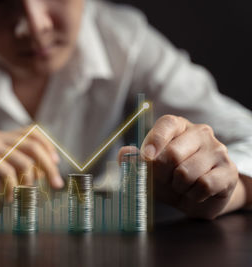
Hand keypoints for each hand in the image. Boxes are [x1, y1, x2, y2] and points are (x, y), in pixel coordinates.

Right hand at [0, 126, 62, 200]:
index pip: (32, 131)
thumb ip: (18, 167)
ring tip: (25, 196)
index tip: (57, 163)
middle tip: (57, 185)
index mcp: (1, 136)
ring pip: (23, 160)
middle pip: (33, 145)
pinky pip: (7, 171)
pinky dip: (12, 188)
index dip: (48, 145)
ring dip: (29, 182)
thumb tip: (43, 172)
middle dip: (49, 166)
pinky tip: (8, 198)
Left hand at [121, 115, 238, 218]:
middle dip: (162, 174)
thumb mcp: (148, 169)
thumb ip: (133, 160)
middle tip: (164, 180)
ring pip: (187, 173)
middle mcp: (200, 133)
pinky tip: (194, 193)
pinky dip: (193, 195)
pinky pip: (203, 185)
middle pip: (172, 153)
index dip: (154, 141)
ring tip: (181, 186)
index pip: (166, 124)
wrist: (196, 197)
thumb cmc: (169, 178)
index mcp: (178, 126)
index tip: (146, 159)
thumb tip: (125, 153)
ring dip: (177, 187)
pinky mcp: (228, 171)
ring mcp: (217, 150)